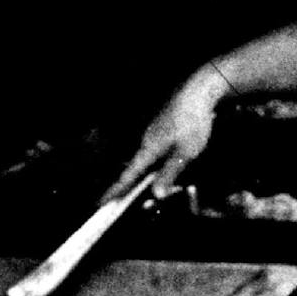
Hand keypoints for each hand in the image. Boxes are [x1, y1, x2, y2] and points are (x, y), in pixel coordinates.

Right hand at [103, 65, 230, 203]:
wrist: (197, 93)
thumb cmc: (192, 123)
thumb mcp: (185, 153)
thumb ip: (170, 173)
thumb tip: (156, 195)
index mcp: (148, 150)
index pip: (127, 175)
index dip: (115, 190)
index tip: (99, 202)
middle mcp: (145, 142)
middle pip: (134, 168)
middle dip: (128, 185)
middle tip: (119, 199)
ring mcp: (153, 133)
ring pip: (146, 159)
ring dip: (145, 174)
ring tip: (142, 184)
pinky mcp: (162, 128)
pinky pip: (155, 150)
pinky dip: (156, 162)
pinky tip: (165, 164)